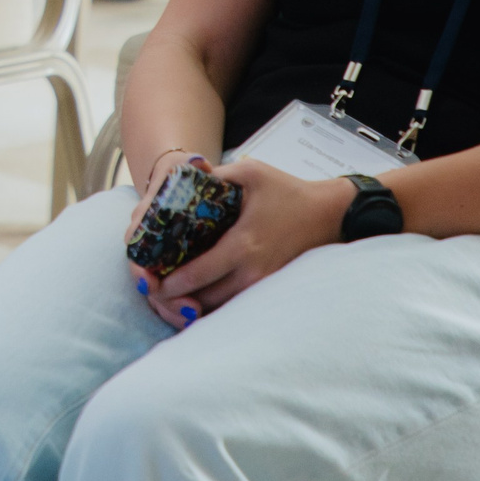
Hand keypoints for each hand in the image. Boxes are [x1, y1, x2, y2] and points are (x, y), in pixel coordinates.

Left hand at [136, 160, 354, 327]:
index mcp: (243, 245)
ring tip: (170, 294)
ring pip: (219, 309)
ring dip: (193, 305)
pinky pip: (234, 306)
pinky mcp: (268, 288)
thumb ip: (215, 174)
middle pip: (204, 300)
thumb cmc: (288, 192)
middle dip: (175, 300)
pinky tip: (196, 294)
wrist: (329, 215)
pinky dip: (213, 304)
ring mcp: (262, 284)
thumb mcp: (250, 172)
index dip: (170, 284)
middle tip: (153, 291)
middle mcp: (252, 272)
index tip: (150, 281)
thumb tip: (184, 174)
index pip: (198, 275)